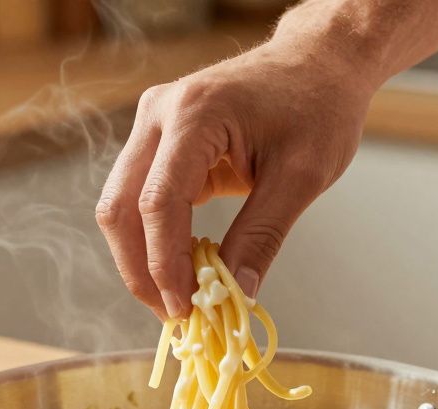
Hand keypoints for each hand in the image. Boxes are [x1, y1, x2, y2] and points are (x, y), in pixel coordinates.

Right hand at [96, 28, 375, 318]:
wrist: (318, 63)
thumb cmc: (317, 107)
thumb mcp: (302, 177)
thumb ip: (262, 236)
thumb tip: (236, 295)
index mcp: (194, 114)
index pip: (158, 203)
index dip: (164, 264)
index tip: (184, 309)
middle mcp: (159, 113)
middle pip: (120, 207)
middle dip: (140, 270)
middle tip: (173, 316)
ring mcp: (152, 125)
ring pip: (120, 206)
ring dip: (141, 258)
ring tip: (176, 301)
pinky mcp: (158, 141)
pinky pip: (140, 199)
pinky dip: (154, 239)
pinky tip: (180, 271)